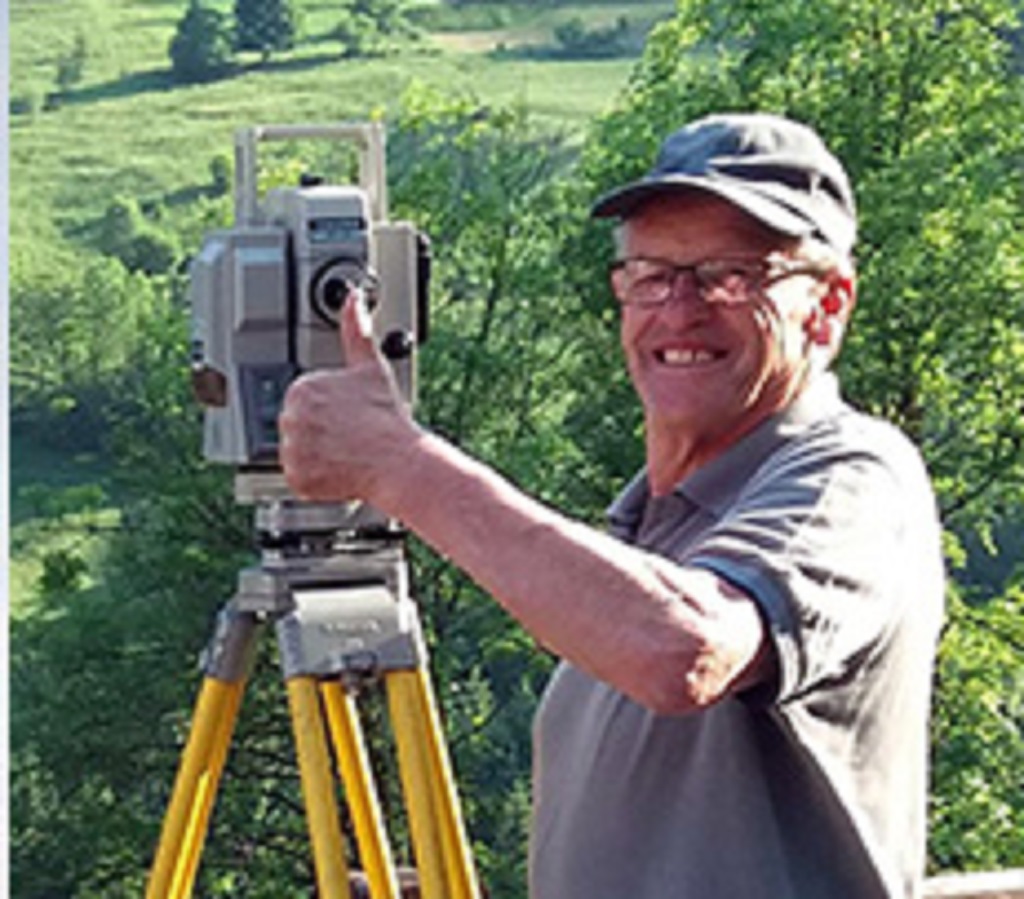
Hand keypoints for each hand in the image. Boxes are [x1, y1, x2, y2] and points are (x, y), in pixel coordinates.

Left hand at [278, 292, 419, 504]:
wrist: (396, 458)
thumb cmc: (386, 416)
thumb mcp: (370, 366)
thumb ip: (356, 328)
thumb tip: (353, 298)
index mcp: (302, 389)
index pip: (303, 400)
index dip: (327, 409)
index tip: (345, 416)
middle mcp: (290, 418)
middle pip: (297, 425)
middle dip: (319, 430)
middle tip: (347, 435)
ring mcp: (291, 450)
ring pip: (297, 451)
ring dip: (316, 453)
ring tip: (345, 451)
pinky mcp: (296, 477)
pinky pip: (298, 476)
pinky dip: (314, 477)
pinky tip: (337, 468)